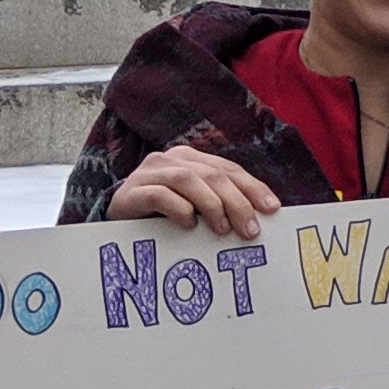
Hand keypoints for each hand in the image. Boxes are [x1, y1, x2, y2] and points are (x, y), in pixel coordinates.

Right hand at [108, 146, 285, 240]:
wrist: (115, 220)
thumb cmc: (162, 215)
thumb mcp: (195, 205)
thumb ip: (220, 203)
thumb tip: (259, 218)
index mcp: (192, 158)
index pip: (229, 169)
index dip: (253, 187)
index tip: (272, 209)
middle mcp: (171, 159)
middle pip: (213, 175)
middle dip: (237, 202)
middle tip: (250, 230)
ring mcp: (149, 173)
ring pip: (188, 181)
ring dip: (211, 205)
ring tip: (223, 230)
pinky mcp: (130, 191)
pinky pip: (159, 195)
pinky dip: (179, 209)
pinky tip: (189, 225)